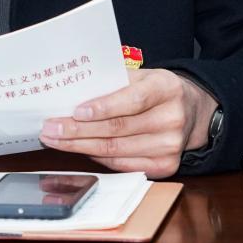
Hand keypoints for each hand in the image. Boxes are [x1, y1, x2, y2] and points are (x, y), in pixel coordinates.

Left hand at [37, 69, 217, 177]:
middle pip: (118, 129)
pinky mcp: (165, 167)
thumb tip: (73, 93)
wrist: (192, 111)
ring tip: (55, 140)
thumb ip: (114, 81)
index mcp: (166, 89)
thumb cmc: (157, 90)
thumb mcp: (142, 75)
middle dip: (78, 130)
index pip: (132, 100)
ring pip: (115, 150)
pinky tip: (78, 149)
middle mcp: (172, 119)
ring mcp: (170, 146)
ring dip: (79, 146)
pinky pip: (122, 164)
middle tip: (50, 128)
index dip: (103, 107)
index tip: (75, 111)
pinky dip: (96, 157)